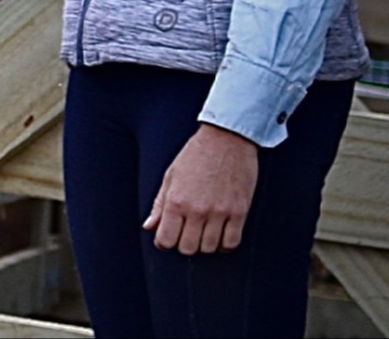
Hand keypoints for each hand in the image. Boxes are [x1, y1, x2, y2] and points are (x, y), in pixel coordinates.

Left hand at [145, 124, 258, 253]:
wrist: (226, 139)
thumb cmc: (196, 155)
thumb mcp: (170, 176)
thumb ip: (159, 204)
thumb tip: (149, 226)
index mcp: (176, 200)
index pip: (166, 239)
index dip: (164, 242)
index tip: (166, 238)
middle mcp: (197, 210)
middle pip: (187, 248)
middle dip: (183, 244)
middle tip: (185, 234)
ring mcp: (220, 212)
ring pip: (209, 248)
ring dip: (204, 245)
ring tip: (202, 233)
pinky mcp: (240, 212)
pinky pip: (232, 242)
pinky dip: (224, 245)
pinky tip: (219, 236)